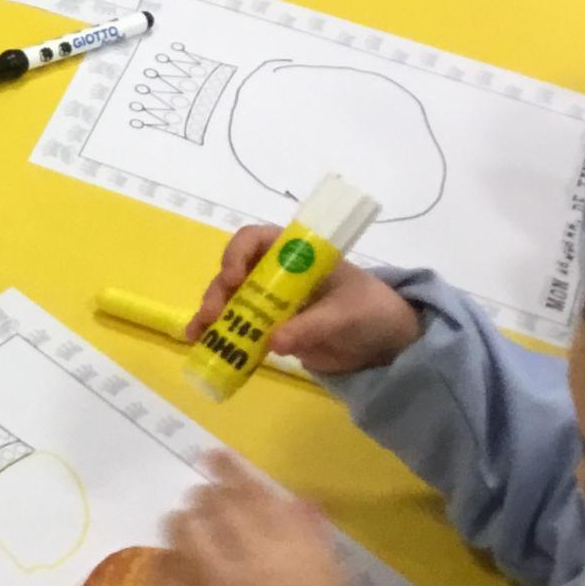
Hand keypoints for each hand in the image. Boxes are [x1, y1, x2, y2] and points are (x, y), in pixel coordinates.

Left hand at [159, 452, 362, 585]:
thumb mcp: (331, 574)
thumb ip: (309, 535)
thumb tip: (294, 503)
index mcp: (285, 540)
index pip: (246, 490)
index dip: (226, 470)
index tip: (213, 459)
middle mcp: (244, 553)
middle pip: (208, 506)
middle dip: (203, 498)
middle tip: (204, 502)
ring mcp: (213, 583)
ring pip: (182, 533)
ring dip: (180, 524)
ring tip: (183, 528)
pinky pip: (165, 577)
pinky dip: (163, 565)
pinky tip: (167, 563)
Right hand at [185, 224, 422, 373]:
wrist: (386, 342)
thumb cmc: (370, 311)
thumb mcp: (346, 314)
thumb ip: (312, 325)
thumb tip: (273, 341)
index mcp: (296, 255)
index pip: (256, 239)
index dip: (238, 253)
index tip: (234, 277)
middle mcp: (275, 274)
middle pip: (234, 273)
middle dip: (219, 292)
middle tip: (213, 316)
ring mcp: (269, 302)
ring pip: (229, 301)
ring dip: (210, 315)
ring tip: (198, 335)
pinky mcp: (268, 329)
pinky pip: (237, 328)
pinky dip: (218, 336)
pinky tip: (201, 346)